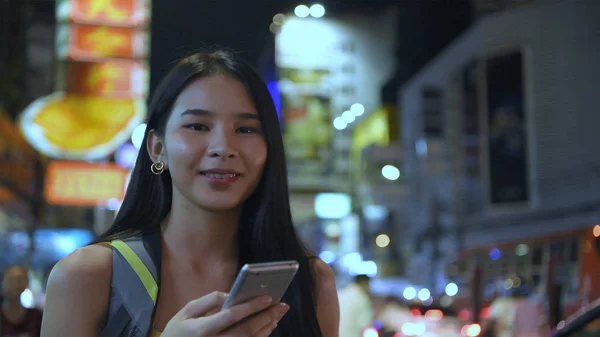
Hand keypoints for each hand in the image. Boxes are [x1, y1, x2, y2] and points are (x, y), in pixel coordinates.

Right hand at [160, 291, 289, 336]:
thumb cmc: (178, 331)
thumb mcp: (186, 311)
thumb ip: (209, 300)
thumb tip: (232, 295)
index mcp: (201, 330)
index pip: (230, 316)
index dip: (250, 306)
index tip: (267, 297)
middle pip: (246, 331)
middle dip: (266, 316)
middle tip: (282, 305)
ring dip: (267, 327)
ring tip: (278, 314)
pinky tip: (268, 326)